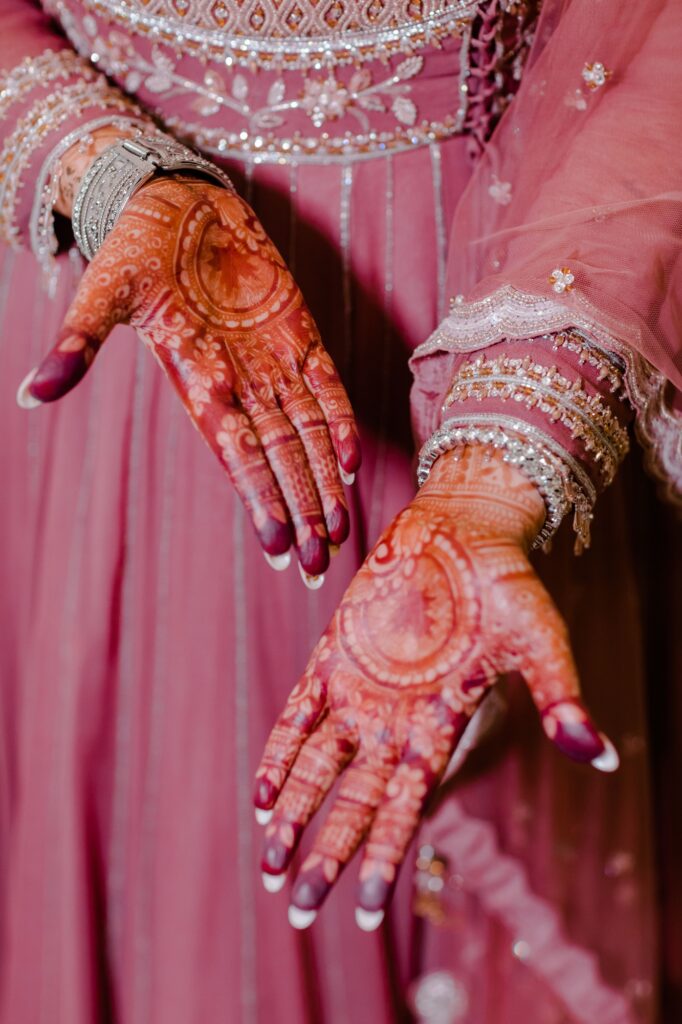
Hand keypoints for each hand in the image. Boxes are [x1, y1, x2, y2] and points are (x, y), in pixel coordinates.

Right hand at [19, 175, 359, 574]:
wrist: (175, 200)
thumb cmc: (136, 244)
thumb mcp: (104, 290)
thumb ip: (79, 344)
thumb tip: (29, 394)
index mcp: (198, 383)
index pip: (236, 455)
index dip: (260, 498)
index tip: (280, 546)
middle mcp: (241, 384)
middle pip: (278, 460)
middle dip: (302, 511)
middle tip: (320, 564)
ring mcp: (274, 361)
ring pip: (308, 434)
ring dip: (324, 481)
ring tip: (340, 531)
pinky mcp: (299, 332)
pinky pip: (327, 385)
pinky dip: (341, 420)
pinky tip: (351, 461)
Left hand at [253, 447, 617, 928]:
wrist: (462, 528)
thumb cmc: (507, 581)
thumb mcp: (539, 638)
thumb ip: (560, 694)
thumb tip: (598, 753)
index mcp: (441, 723)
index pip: (409, 804)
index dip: (384, 855)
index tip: (363, 910)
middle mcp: (395, 718)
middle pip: (355, 800)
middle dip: (327, 854)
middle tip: (296, 908)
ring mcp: (360, 687)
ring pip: (318, 764)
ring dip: (293, 811)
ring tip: (269, 864)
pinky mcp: (333, 653)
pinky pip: (298, 709)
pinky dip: (280, 748)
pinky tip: (262, 792)